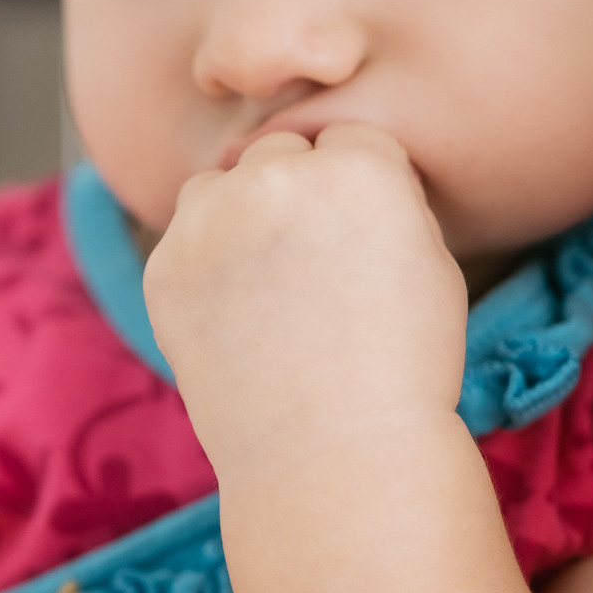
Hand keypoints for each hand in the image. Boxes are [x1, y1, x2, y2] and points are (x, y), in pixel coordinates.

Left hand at [144, 123, 467, 476]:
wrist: (332, 453)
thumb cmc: (403, 366)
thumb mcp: (429, 261)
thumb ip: (381, 197)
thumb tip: (335, 168)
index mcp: (357, 166)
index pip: (349, 139)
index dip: (361, 190)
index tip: (363, 242)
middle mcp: (276, 178)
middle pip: (280, 153)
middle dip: (296, 193)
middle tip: (313, 268)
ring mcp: (209, 221)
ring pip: (219, 184)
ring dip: (239, 214)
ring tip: (270, 288)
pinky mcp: (164, 266)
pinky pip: (184, 238)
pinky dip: (204, 264)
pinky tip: (237, 318)